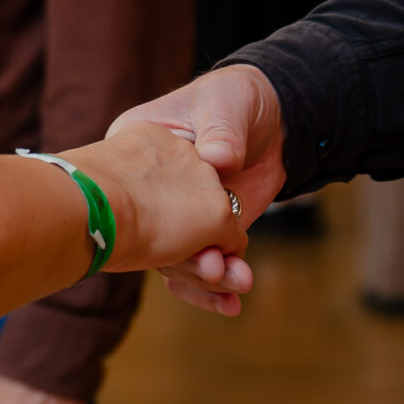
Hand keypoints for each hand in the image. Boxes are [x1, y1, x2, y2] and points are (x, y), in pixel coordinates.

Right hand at [108, 66, 285, 314]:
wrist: (273, 118)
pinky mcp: (205, 233)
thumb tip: (219, 161)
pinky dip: (217, 287)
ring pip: (178, 258)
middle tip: (216, 268)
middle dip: (186, 257)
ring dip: (206, 278)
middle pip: (155, 233)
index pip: (131, 190)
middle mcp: (152, 191)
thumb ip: (222, 130)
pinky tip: (231, 304)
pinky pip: (203, 264)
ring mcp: (178, 216)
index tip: (172, 238)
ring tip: (235, 283)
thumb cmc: (234, 98)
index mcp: (139, 151)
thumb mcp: (224, 103)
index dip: (146, 216)